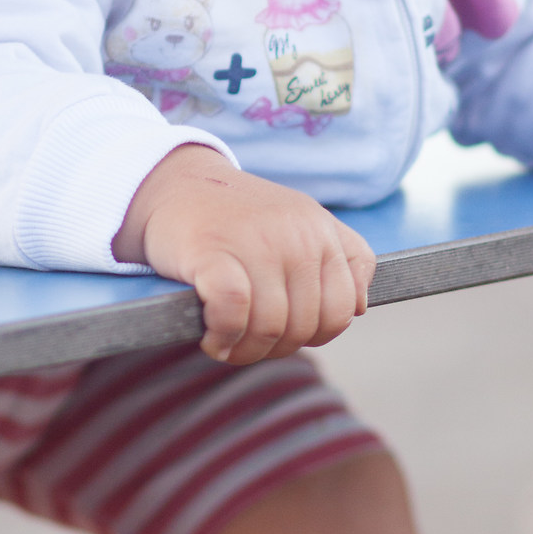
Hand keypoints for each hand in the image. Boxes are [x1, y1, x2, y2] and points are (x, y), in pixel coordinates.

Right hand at [113, 147, 375, 362]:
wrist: (172, 183)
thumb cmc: (236, 214)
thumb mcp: (299, 221)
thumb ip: (342, 256)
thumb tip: (360, 307)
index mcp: (321, 230)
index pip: (342, 310)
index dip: (315, 335)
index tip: (286, 333)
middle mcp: (296, 235)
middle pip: (304, 326)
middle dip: (275, 347)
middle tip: (247, 342)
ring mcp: (255, 242)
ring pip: (271, 326)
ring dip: (245, 350)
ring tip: (227, 344)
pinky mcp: (212, 252)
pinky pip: (233, 313)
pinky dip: (223, 336)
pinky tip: (212, 338)